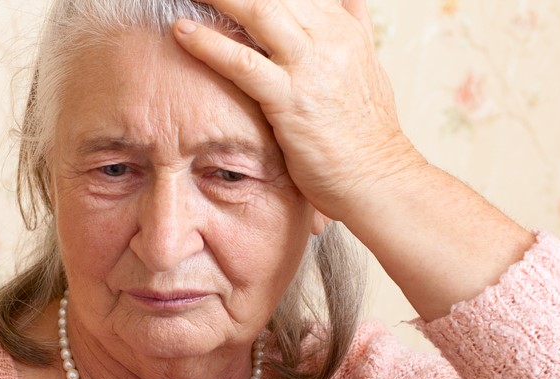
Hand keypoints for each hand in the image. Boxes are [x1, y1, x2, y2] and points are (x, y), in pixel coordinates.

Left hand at [173, 0, 424, 222]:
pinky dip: (208, 44)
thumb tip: (351, 1)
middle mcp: (329, 39)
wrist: (377, 180)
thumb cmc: (366, 136)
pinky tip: (182, 32)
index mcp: (343, 29)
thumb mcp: (368, 69)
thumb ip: (353, 30)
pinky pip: (242, 62)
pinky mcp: (290, 99)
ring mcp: (310, 67)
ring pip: (259, 11)